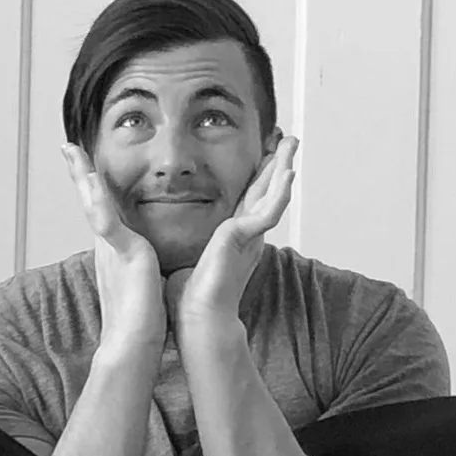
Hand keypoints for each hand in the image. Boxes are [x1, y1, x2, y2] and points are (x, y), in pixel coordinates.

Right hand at [62, 143, 165, 349]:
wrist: (134, 342)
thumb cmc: (141, 316)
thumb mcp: (143, 277)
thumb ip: (140, 262)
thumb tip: (148, 256)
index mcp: (113, 248)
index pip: (101, 208)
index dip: (91, 184)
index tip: (85, 161)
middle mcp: (107, 245)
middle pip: (90, 200)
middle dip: (80, 172)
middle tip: (68, 146)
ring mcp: (111, 249)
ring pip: (93, 205)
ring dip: (83, 177)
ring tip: (73, 153)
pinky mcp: (122, 254)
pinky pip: (107, 224)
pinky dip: (99, 204)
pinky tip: (94, 184)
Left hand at [175, 135, 299, 329]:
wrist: (197, 317)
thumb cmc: (191, 295)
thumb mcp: (188, 251)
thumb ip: (187, 235)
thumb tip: (163, 225)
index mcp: (234, 235)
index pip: (250, 196)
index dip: (260, 173)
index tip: (265, 151)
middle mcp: (247, 233)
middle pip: (267, 189)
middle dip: (278, 163)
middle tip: (287, 138)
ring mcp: (251, 235)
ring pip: (274, 194)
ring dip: (284, 167)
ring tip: (291, 144)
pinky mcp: (248, 238)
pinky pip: (271, 210)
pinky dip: (281, 191)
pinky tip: (288, 173)